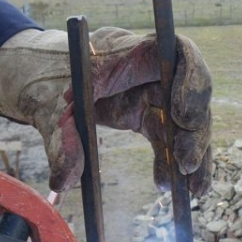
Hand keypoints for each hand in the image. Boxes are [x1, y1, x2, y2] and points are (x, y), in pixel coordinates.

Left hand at [0, 28, 211, 195]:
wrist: (44, 81)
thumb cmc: (51, 82)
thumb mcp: (52, 106)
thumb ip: (62, 141)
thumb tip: (64, 182)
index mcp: (137, 51)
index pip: (180, 54)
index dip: (190, 83)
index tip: (182, 118)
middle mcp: (156, 73)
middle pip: (193, 96)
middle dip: (193, 132)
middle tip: (184, 165)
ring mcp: (158, 97)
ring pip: (190, 124)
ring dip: (197, 157)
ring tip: (195, 190)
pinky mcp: (153, 118)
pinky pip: (175, 140)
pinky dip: (181, 164)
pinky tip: (189, 190)